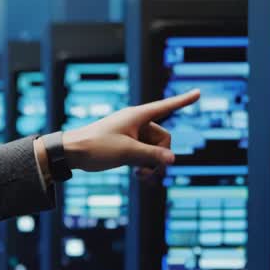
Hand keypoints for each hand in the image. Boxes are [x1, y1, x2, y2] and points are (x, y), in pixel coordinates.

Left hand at [56, 89, 199, 177]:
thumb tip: (173, 159)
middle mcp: (136, 123)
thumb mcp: (127, 152)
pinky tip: (138, 176)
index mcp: (137, 116)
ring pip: (154, 150)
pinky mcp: (126, 146)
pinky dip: (144, 165)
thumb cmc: (96, 147)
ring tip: (141, 177)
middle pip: (163, 139)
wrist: (71, 153)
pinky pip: (144, 154)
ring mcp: (132, 135)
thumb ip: (151, 155)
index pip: (165, 107)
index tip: (198, 92)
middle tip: (147, 171)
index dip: (183, 101)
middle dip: (160, 156)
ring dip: (152, 164)